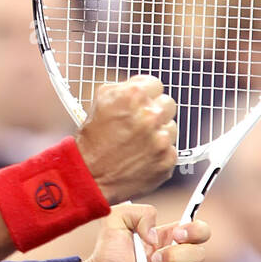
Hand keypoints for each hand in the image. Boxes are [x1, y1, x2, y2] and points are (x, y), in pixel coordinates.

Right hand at [75, 76, 177, 201]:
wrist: (89, 177)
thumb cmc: (92, 142)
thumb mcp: (100, 102)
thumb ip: (124, 89)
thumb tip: (140, 87)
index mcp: (133, 96)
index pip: (155, 84)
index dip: (146, 94)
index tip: (141, 104)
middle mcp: (149, 115)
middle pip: (167, 103)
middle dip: (155, 112)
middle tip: (139, 124)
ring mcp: (160, 139)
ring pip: (171, 127)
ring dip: (158, 133)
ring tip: (138, 143)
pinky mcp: (167, 159)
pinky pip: (170, 150)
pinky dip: (158, 154)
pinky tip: (141, 157)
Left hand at [77, 203, 210, 261]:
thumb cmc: (106, 256)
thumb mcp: (116, 220)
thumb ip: (141, 213)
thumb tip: (157, 235)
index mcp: (169, 241)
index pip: (201, 232)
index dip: (196, 231)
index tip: (176, 235)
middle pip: (199, 254)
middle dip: (174, 255)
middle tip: (151, 258)